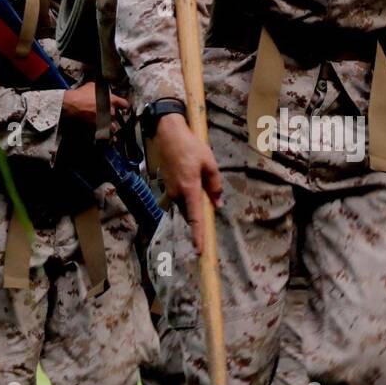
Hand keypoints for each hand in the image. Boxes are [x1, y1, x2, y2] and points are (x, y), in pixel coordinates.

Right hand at [61, 83, 128, 133]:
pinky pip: (106, 134)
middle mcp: (111, 111)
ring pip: (114, 127)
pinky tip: (109, 138)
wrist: (73, 104)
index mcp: (112, 100)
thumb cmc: (82, 94)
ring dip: (112, 126)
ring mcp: (105, 121)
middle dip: (115, 115)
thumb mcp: (93, 86)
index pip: (124, 104)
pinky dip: (107, 136)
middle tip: (111, 114)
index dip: (123, 105)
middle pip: (119, 116)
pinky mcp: (98, 127)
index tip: (122, 106)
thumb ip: (101, 90)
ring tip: (110, 126)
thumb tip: (103, 90)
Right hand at [149, 113, 222, 255]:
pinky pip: (180, 196)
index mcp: (189, 188)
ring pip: (185, 204)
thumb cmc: (190, 146)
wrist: (168, 134)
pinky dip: (188, 194)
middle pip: (190, 213)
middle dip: (199, 215)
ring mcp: (170, 189)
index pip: (195, 218)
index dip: (198, 235)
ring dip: (193, 201)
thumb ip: (215, 185)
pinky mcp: (168, 184)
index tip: (199, 251)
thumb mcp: (209, 163)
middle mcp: (177, 193)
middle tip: (209, 203)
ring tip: (198, 178)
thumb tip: (217, 203)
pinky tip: (191, 176)